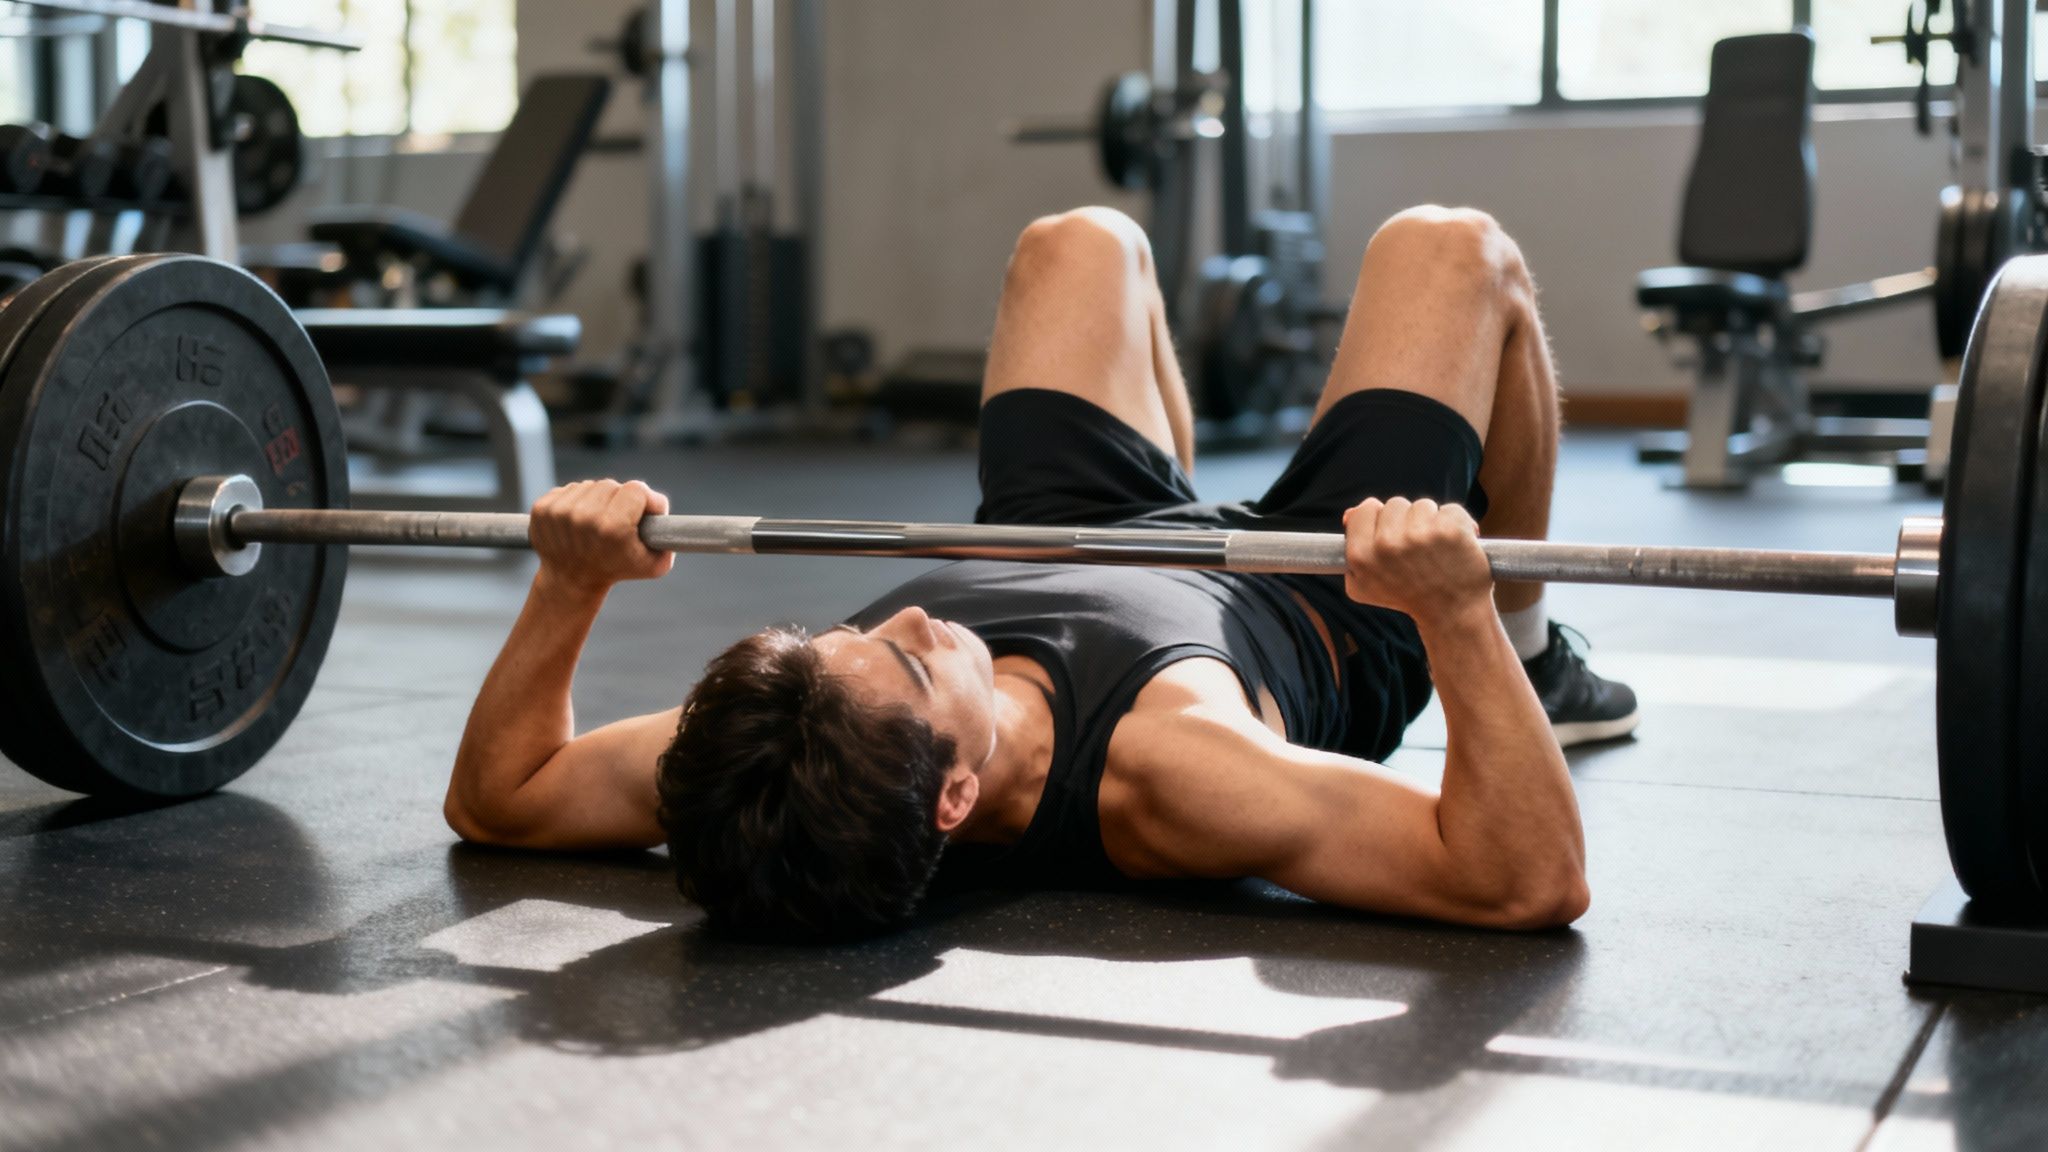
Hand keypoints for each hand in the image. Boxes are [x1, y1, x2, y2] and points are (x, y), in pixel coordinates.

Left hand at [530, 480, 673, 594]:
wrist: (570, 582)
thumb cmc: (617, 569)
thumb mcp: (655, 564)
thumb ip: (672, 541)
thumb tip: (673, 520)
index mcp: (612, 527)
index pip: (637, 489)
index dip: (646, 500)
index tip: (646, 511)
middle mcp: (584, 517)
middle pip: (613, 485)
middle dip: (621, 500)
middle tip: (621, 519)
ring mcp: (559, 512)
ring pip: (590, 486)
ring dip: (597, 499)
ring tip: (597, 522)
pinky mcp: (542, 508)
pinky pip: (570, 489)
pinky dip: (576, 501)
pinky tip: (578, 521)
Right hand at [1341, 497, 1491, 620]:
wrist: (1451, 614)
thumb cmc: (1407, 597)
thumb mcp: (1364, 584)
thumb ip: (1351, 548)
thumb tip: (1350, 514)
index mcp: (1362, 555)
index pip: (1365, 509)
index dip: (1378, 518)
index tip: (1391, 533)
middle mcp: (1387, 544)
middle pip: (1395, 504)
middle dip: (1406, 521)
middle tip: (1416, 549)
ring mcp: (1420, 535)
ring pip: (1423, 505)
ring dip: (1431, 522)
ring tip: (1436, 549)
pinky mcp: (1450, 530)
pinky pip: (1451, 509)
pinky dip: (1458, 524)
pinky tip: (1456, 545)